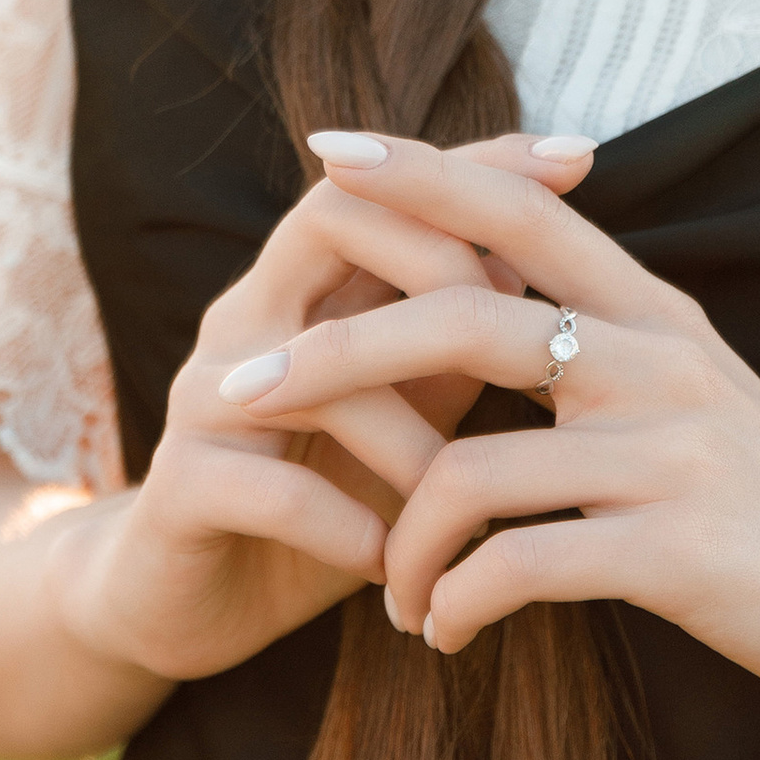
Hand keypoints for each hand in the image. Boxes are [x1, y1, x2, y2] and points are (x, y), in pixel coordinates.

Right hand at [60, 133, 597, 690]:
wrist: (191, 603)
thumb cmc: (324, 498)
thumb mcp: (409, 416)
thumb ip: (460, 346)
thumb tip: (554, 274)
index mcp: (305, 287)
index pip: (384, 185)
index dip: (474, 162)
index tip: (579, 156)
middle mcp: (249, 318)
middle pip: (328, 216)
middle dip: (436, 263)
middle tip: (509, 342)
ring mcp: (206, 396)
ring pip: (318, 371)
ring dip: (414, 445)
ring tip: (469, 510)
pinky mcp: (180, 486)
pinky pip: (273, 490)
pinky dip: (349, 529)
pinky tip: (393, 565)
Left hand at [212, 133, 759, 720]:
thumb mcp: (692, 402)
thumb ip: (603, 350)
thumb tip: (493, 311)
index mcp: (655, 314)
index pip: (520, 207)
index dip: (421, 170)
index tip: (322, 151)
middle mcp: (658, 360)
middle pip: (458, 318)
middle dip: (329, 351)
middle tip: (236, 390)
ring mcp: (669, 453)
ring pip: (469, 466)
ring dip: (395, 539)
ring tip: (385, 591)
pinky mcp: (675, 552)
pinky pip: (517, 567)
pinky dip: (454, 603)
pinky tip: (442, 633)